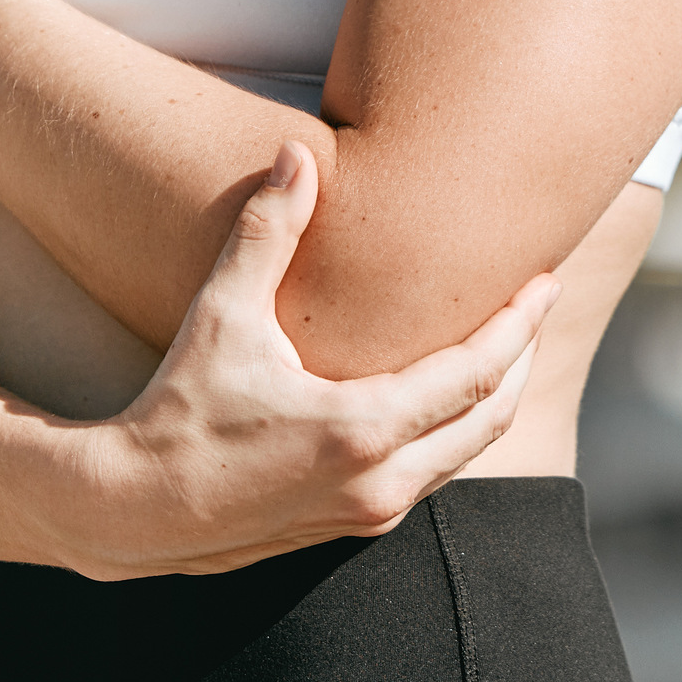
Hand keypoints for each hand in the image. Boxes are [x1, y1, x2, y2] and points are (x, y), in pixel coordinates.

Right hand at [45, 143, 557, 577]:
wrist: (134, 511)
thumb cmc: (177, 408)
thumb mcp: (221, 316)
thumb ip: (266, 231)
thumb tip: (295, 153)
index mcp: (361, 428)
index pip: (476, 373)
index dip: (520, 323)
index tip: (546, 279)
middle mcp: (380, 481)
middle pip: (490, 416)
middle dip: (522, 356)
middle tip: (538, 301)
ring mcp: (370, 515)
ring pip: (465, 453)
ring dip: (491, 397)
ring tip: (505, 340)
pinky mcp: (354, 528)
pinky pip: (433, 474)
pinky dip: (456, 431)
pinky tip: (449, 393)